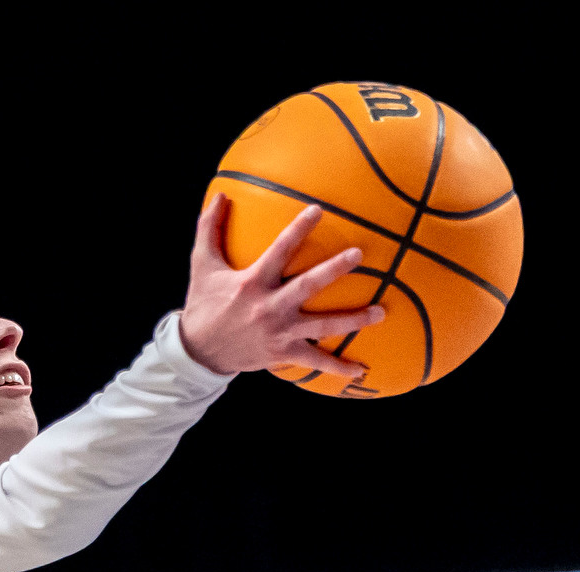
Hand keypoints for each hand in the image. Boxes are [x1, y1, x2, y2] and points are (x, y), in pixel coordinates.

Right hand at [180, 195, 384, 377]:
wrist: (199, 352)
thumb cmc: (203, 304)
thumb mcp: (202, 265)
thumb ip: (209, 228)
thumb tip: (221, 194)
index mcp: (252, 282)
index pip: (280, 250)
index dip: (298, 229)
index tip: (318, 210)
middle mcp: (269, 307)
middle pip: (308, 286)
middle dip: (334, 270)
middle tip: (359, 255)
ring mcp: (279, 332)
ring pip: (322, 325)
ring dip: (352, 320)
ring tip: (380, 313)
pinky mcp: (283, 352)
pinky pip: (316, 361)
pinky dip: (339, 368)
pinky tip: (361, 369)